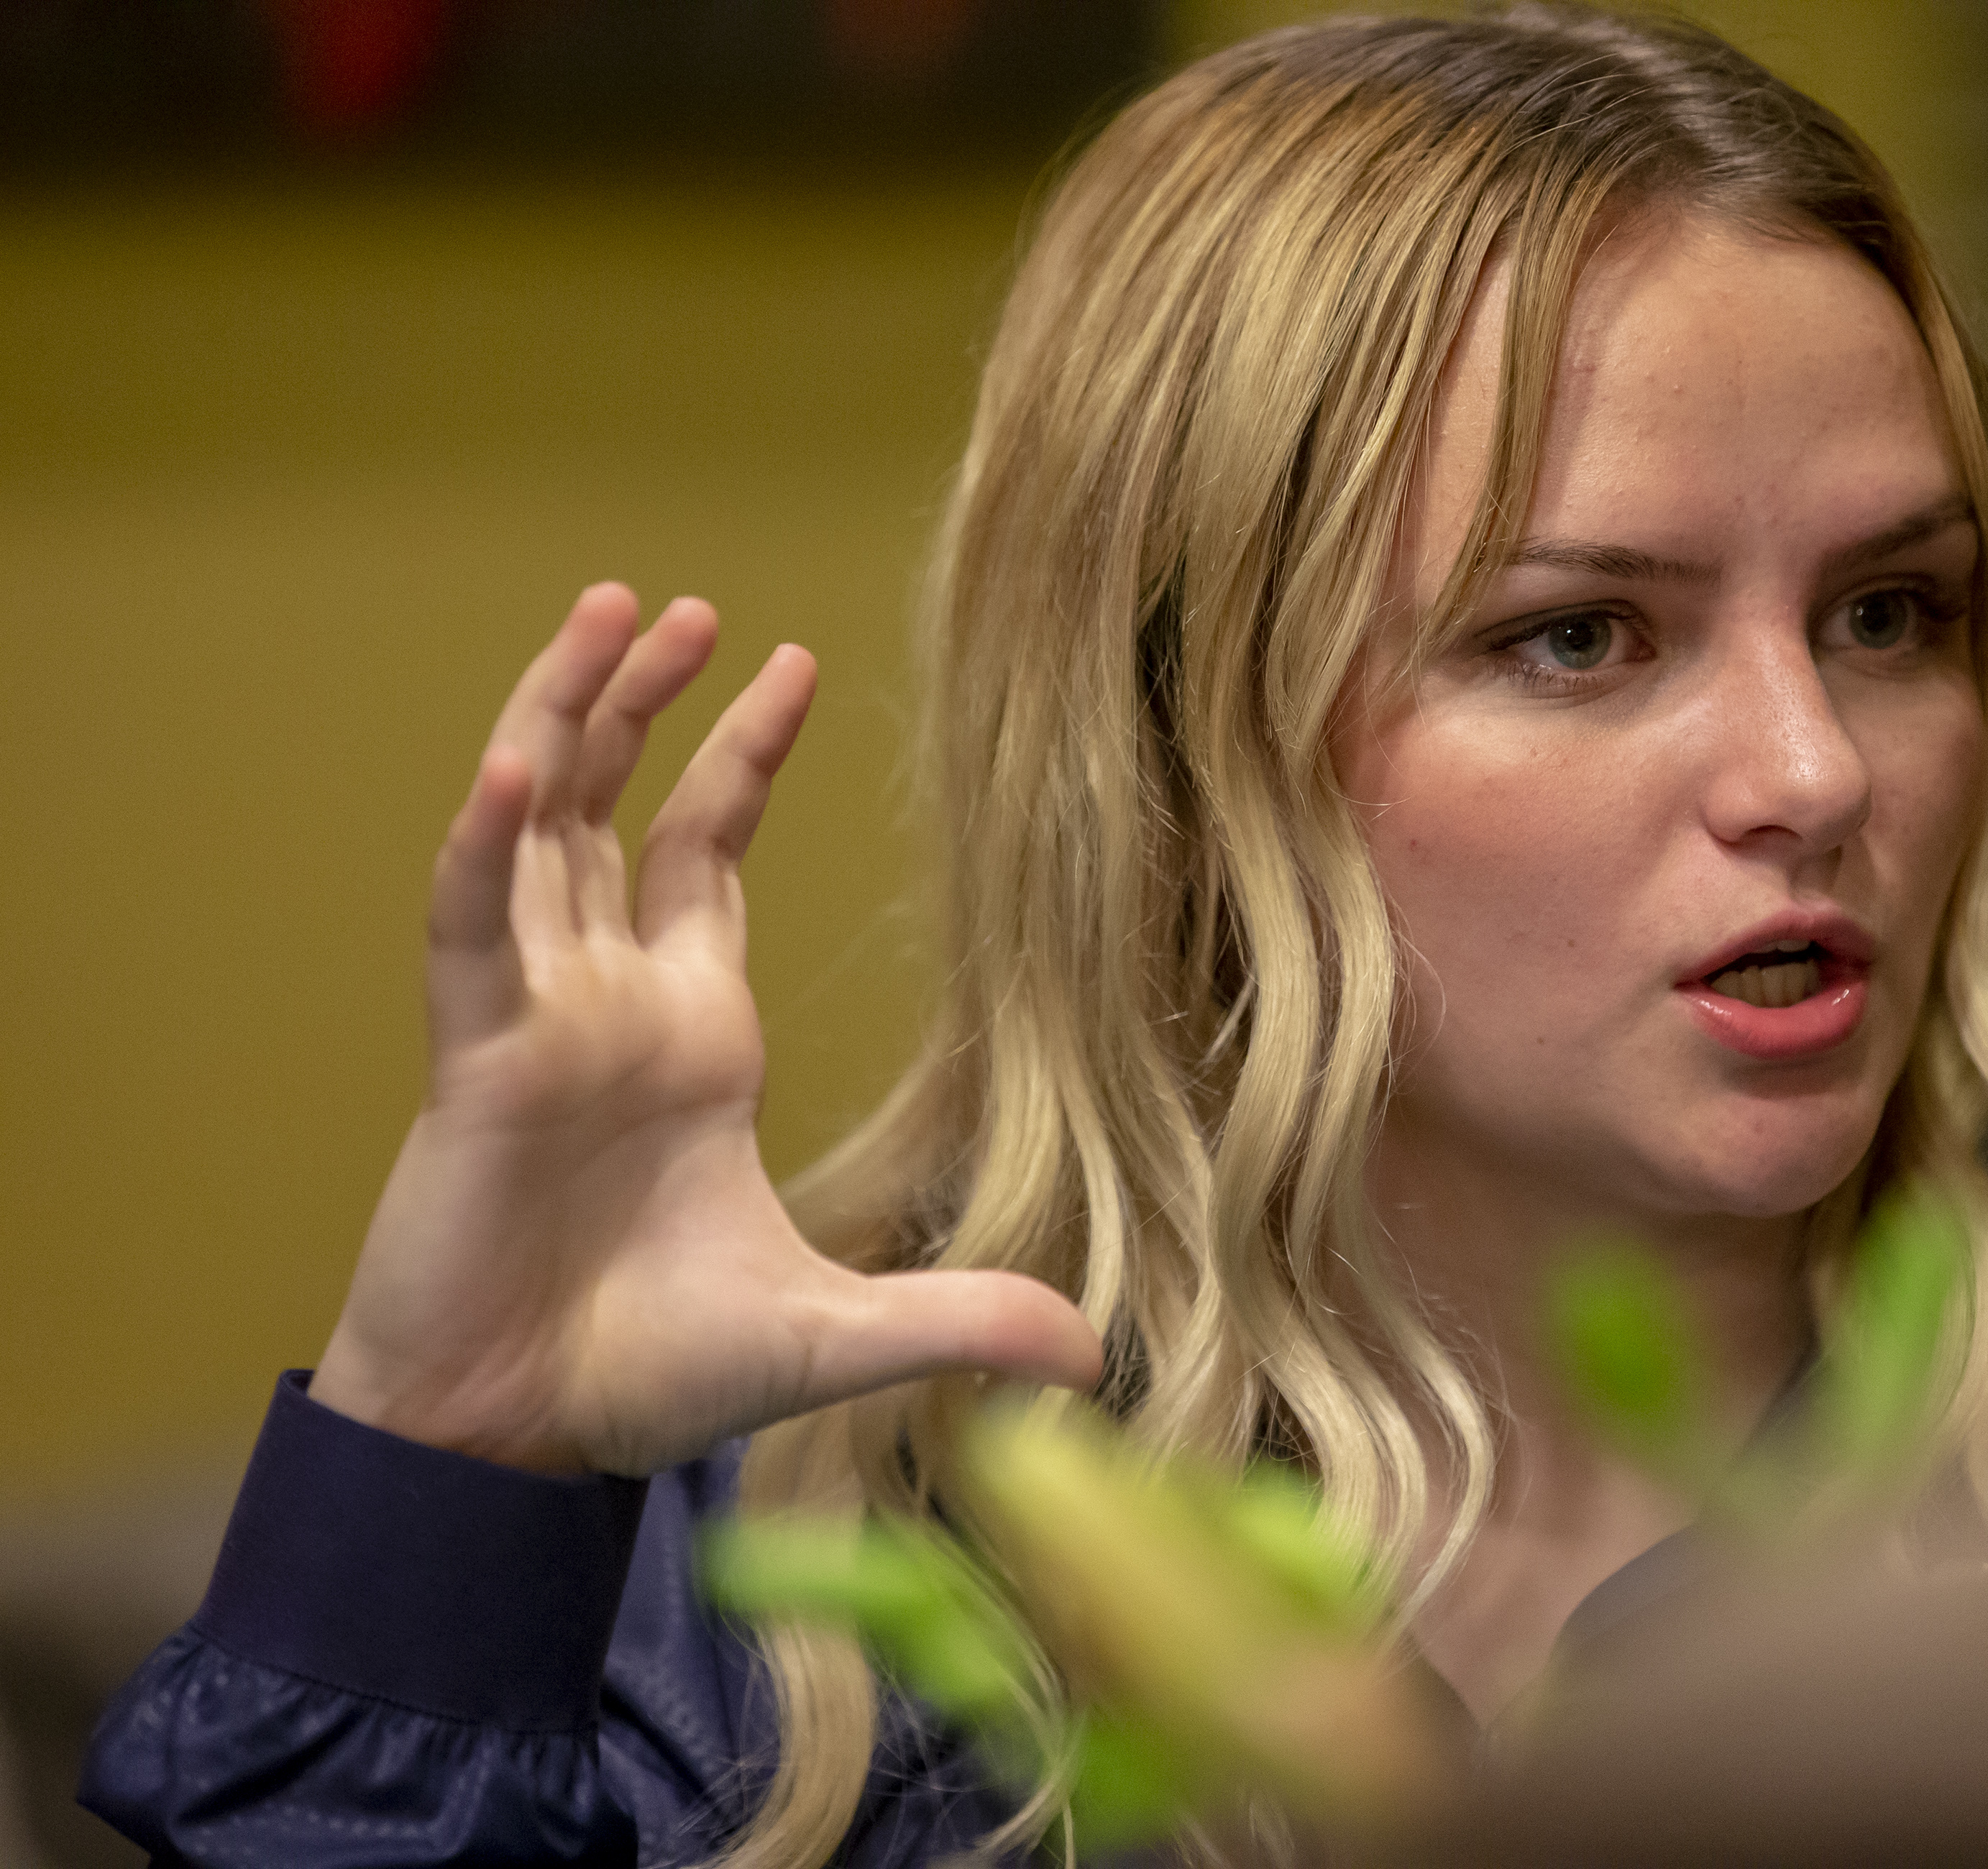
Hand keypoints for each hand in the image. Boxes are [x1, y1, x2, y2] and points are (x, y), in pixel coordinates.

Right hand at [310, 584, 1099, 1475]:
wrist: (514, 1443)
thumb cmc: (649, 1378)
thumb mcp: (836, 1336)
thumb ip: (959, 1319)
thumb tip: (1097, 1351)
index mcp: (690, 1038)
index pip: (704, 856)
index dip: (737, 757)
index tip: (785, 663)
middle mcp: (609, 1005)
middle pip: (615, 809)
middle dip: (645, 705)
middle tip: (683, 605)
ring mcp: (535, 1020)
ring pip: (536, 829)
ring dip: (562, 719)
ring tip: (608, 611)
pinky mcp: (472, 1061)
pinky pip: (470, 928)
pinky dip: (485, 847)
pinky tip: (515, 770)